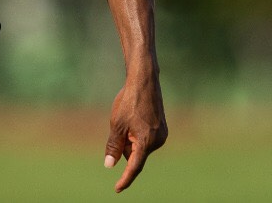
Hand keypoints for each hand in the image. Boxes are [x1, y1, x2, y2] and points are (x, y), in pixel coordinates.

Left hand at [103, 76, 166, 192]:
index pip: (134, 167)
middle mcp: (158, 141)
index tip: (117, 189)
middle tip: (120, 127)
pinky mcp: (162, 129)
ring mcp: (162, 135)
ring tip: (128, 119)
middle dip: (124, 148)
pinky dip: (137, 136)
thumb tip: (110, 166)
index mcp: (147, 142)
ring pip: (140, 147)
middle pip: (136, 155)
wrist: (144, 82)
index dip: (125, 179)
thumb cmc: (129, 102)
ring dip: (130, 141)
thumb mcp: (116, 125)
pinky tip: (134, 119)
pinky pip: (146, 140)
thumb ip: (113, 147)